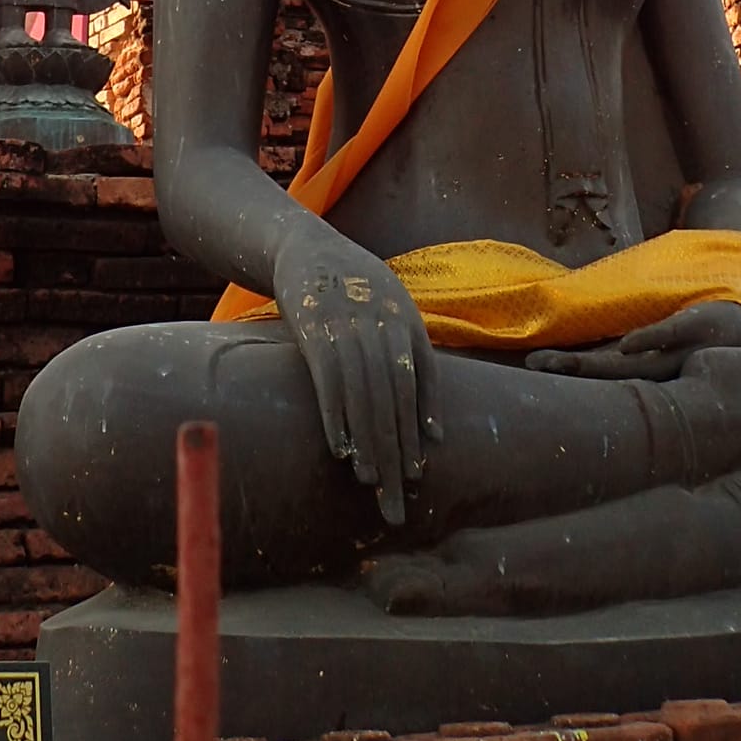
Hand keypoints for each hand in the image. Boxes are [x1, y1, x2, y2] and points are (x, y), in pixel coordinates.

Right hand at [273, 223, 438, 525]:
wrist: (305, 243)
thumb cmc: (355, 286)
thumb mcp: (393, 309)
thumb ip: (415, 362)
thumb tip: (435, 432)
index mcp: (405, 317)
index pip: (419, 380)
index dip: (418, 427)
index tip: (418, 473)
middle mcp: (382, 320)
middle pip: (394, 395)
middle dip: (396, 450)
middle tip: (395, 496)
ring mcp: (348, 321)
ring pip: (364, 392)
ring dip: (368, 441)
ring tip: (370, 481)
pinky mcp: (314, 324)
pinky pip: (329, 376)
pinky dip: (336, 414)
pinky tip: (340, 448)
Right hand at [526, 298, 740, 380]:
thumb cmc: (702, 325)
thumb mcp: (666, 335)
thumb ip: (634, 341)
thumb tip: (599, 340)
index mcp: (650, 368)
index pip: (601, 376)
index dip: (567, 373)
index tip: (532, 366)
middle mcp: (662, 369)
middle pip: (609, 376)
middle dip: (570, 371)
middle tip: (533, 365)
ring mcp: (680, 351)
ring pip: (634, 366)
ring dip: (599, 366)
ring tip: (565, 364)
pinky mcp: (698, 327)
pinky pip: (670, 335)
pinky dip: (648, 341)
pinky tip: (625, 346)